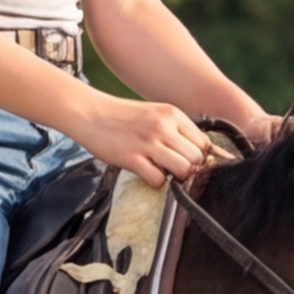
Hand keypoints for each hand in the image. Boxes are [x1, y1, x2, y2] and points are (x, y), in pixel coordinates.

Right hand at [63, 93, 218, 186]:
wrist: (90, 112)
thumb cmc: (122, 116)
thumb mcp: (155, 113)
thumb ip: (175, 129)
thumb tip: (197, 153)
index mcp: (173, 114)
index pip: (204, 143)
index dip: (198, 156)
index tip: (186, 160)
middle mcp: (164, 126)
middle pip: (197, 158)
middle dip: (190, 168)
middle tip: (174, 168)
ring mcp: (148, 141)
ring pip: (184, 169)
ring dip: (176, 176)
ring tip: (162, 170)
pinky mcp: (132, 157)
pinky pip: (158, 179)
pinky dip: (155, 181)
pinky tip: (146, 172)